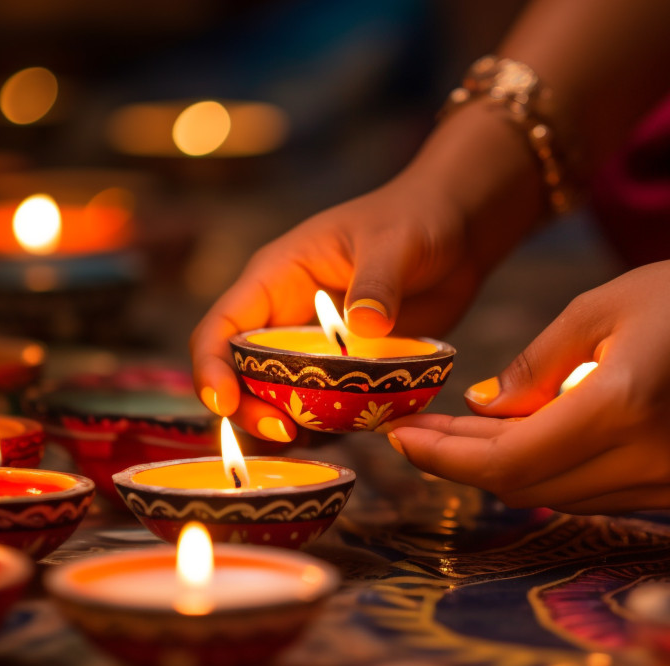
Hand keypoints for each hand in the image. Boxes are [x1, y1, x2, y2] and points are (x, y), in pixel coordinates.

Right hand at [191, 102, 544, 441]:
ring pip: (279, 399)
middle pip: (241, 375)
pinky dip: (328, 428)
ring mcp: (317, 348)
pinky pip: (325, 407)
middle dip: (249, 409)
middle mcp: (286, 318)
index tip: (222, 404)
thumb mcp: (395, 243)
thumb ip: (378, 282)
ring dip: (287, 425)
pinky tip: (349, 437)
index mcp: (276, 278)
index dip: (212, 368)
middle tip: (284, 432)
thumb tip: (364, 324)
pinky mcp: (348, 370)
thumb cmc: (415, 218)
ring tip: (311, 442)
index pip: (222, 327)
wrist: (457, 233)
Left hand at [383, 227, 669, 513]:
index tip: (402, 436)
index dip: (447, 456)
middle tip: (419, 437)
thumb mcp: (596, 308)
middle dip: (464, 465)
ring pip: (559, 497)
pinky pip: (597, 494)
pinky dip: (553, 473)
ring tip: (461, 439)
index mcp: (622, 407)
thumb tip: (481, 411)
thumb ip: (532, 366)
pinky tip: (525, 442)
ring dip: (506, 472)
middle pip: (528, 486)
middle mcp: (650, 460)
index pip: (510, 458)